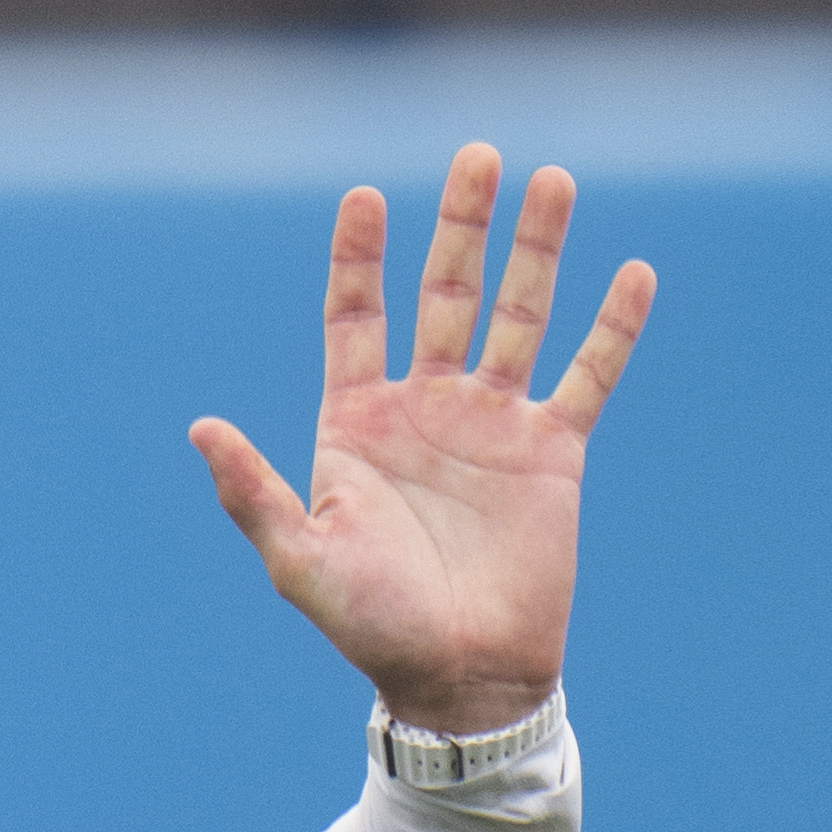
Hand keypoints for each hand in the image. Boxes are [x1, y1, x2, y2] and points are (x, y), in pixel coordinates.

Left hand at [189, 145, 655, 735]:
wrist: (459, 675)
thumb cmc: (369, 624)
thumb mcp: (299, 558)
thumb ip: (254, 491)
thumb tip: (201, 428)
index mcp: (357, 424)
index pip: (356, 317)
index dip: (358, 259)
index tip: (364, 197)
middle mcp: (426, 409)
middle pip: (444, 294)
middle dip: (461, 226)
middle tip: (478, 155)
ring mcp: (492, 424)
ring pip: (518, 314)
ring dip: (536, 250)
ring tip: (552, 180)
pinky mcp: (553, 451)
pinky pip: (589, 375)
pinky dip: (611, 327)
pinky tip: (630, 271)